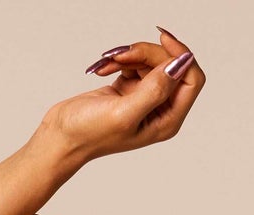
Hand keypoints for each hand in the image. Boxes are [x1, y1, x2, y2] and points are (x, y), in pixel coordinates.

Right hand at [38, 27, 204, 164]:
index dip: (181, 55)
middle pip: (170, 65)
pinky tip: (104, 69)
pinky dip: (119, 60)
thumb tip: (180, 64)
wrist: (61, 136)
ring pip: (151, 60)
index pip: (192, 79)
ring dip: (130, 55)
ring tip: (109, 62)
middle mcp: (160, 110)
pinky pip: (135, 62)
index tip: (161, 38)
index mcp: (167, 121)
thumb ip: (155, 90)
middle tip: (123, 55)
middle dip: (147, 53)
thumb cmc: (89, 133)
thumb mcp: (125, 113)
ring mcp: (145, 98)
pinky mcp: (129, 89)